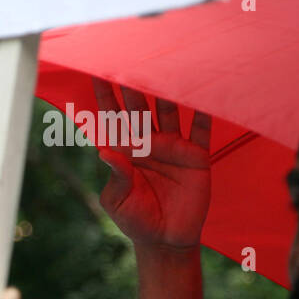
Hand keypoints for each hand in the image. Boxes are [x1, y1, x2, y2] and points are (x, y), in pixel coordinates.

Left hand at [91, 77, 210, 248]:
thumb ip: (116, 176)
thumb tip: (105, 152)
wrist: (166, 239)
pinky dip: (203, 112)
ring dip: (166, 92)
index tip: (95, 72)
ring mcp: (173, 146)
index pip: (112, 118)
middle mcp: (147, 142)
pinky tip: (203, 92)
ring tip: (162, 67)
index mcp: (124, 150)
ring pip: (169, 111)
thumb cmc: (135, 219)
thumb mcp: (118, 200)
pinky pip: (201, 130)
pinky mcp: (196, 156)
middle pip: (139, 108)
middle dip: (133, 86)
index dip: (104, 97)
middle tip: (127, 59)